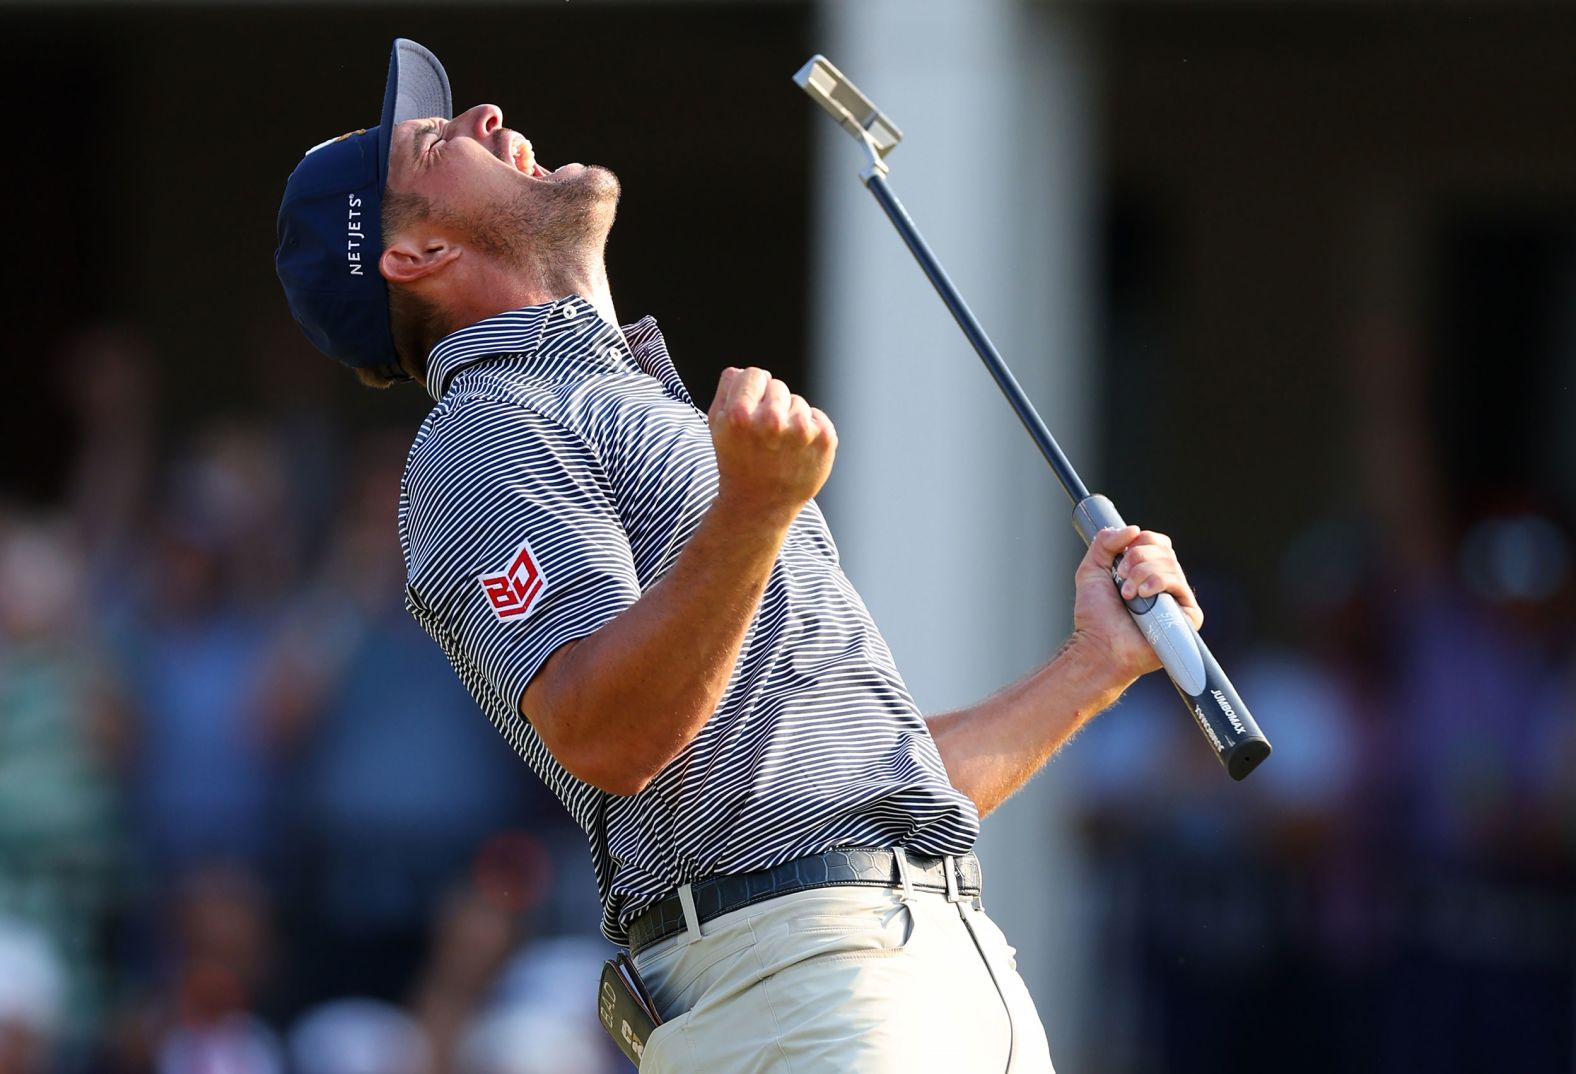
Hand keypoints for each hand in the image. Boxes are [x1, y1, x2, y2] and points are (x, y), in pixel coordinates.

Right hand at [708, 367, 836, 526]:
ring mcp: (801, 431)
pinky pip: (816, 416)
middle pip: (777, 386)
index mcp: (739, 415)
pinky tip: (797, 451)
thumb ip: (726, 391)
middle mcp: (772, 421)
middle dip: (770, 405)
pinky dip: (810, 430)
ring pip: (797, 403)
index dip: (750, 391)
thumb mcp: (717, 427)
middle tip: (764, 438)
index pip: (754, 373)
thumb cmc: (736, 462)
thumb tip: (740, 371)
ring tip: (779, 448)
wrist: (760, 505)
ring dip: (790, 419)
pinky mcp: (824, 439)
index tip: (748, 413)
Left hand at [1070, 525, 1203, 688]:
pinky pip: (1179, 585)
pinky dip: (1157, 583)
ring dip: (1141, 573)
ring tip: (1127, 594)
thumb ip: (1105, 542)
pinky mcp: (1187, 615)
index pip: (1155, 541)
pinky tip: (1142, 597)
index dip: (1139, 541)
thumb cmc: (1095, 616)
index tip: (1119, 558)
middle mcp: (1164, 583)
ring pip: (1170, 564)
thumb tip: (1133, 529)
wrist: (1099, 646)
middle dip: (1136, 558)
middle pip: (1163, 549)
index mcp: (1147, 571)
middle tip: (1120, 579)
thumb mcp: (1091, 569)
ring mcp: (1176, 599)